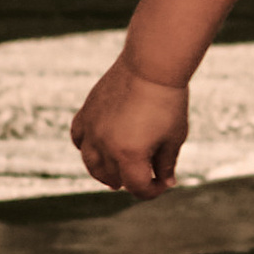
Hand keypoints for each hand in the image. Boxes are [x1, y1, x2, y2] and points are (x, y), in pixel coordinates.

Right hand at [70, 55, 190, 197]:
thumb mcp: (174, 136)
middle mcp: (106, 146)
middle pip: (114, 177)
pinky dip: (87, 147)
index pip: (138, 187)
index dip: (154, 190)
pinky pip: (79, 138)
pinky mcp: (87, 112)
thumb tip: (166, 181)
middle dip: (131, 180)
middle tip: (143, 178)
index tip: (164, 181)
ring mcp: (93, 129)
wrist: (151, 64)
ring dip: (104, 172)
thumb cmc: (168, 100)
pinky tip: (97, 148)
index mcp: (130, 155)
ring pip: (91, 163)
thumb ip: (167, 163)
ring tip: (115, 175)